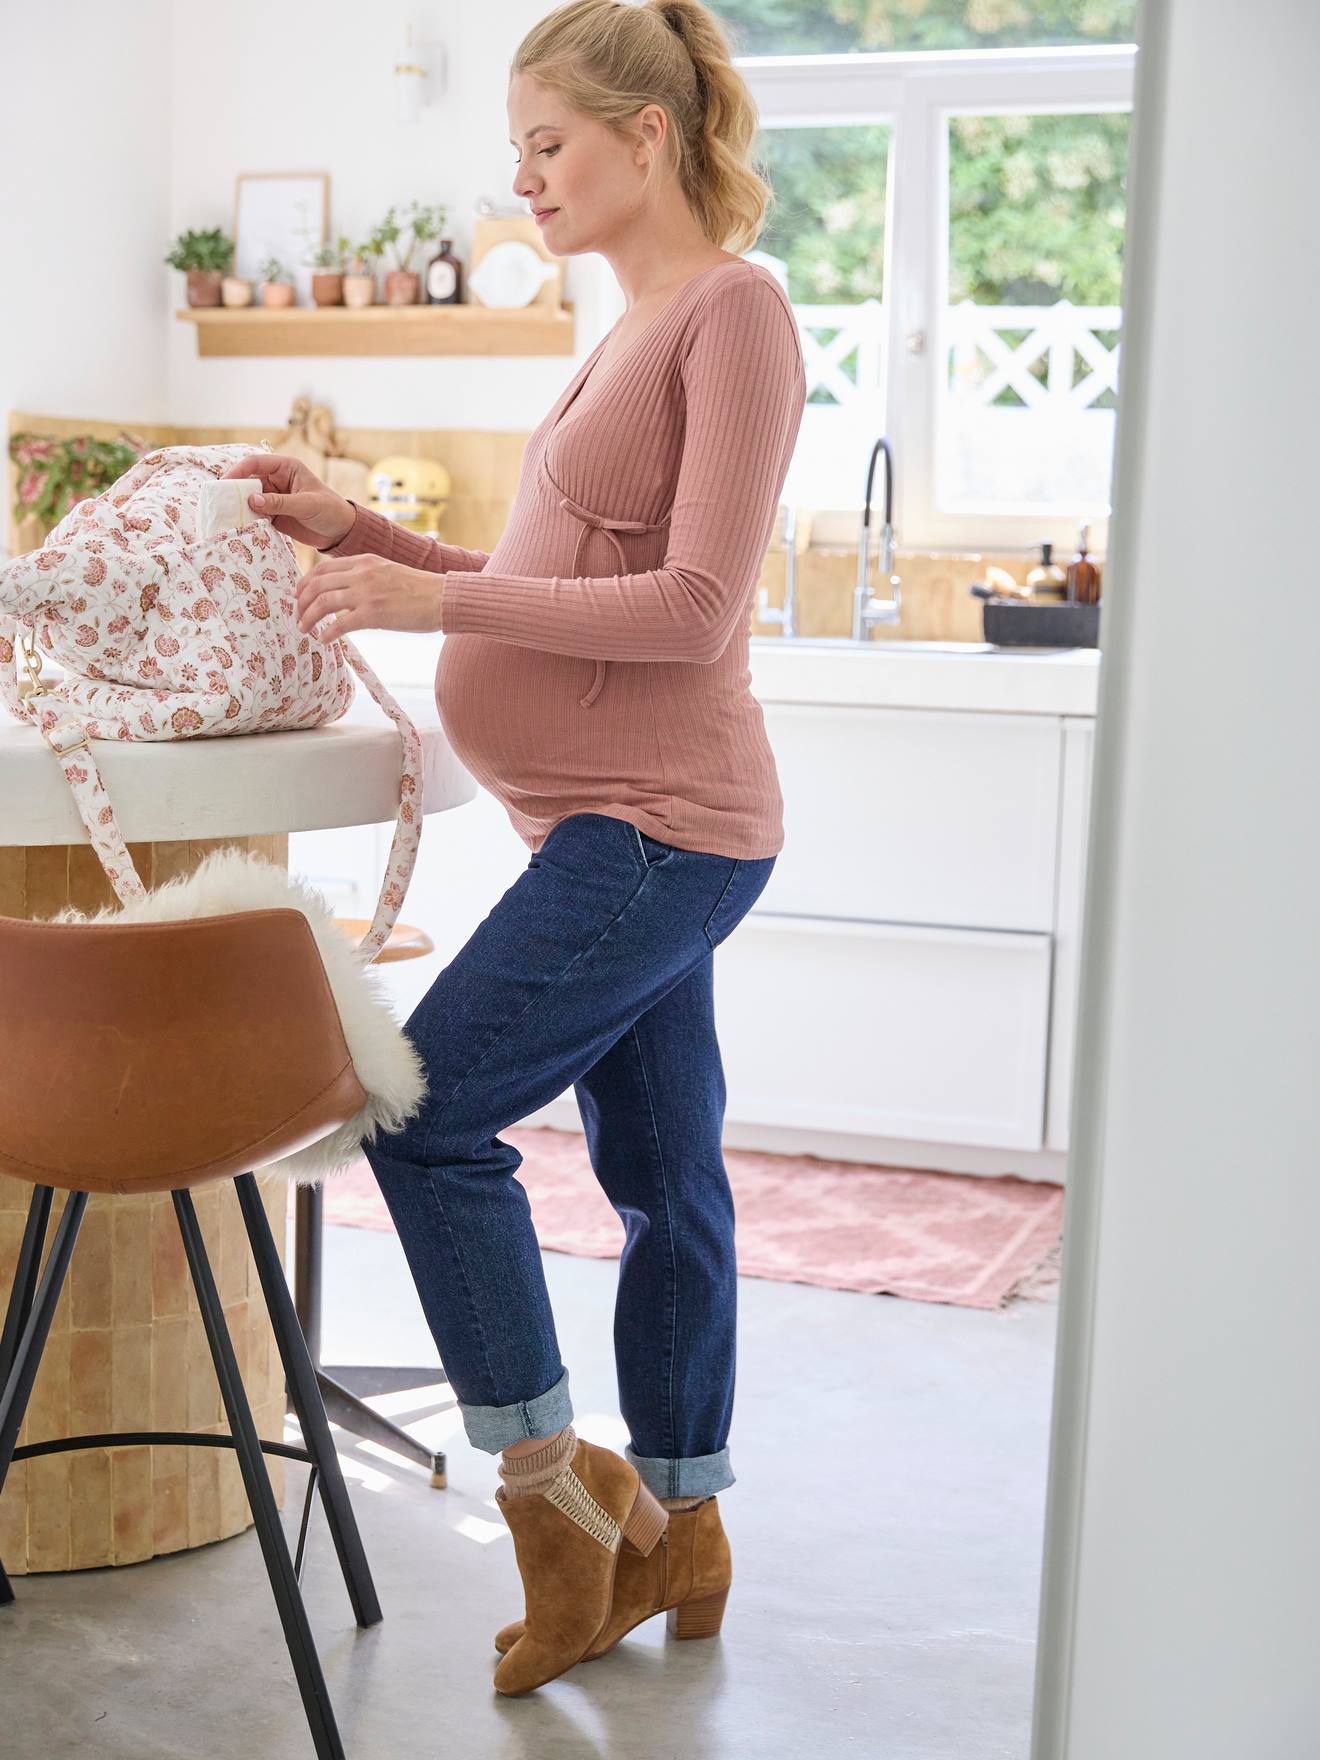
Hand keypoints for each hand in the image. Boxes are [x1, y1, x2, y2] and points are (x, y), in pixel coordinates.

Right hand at [221, 451, 354, 549]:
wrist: (341, 532)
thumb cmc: (330, 510)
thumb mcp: (306, 504)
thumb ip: (280, 503)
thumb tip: (251, 500)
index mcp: (285, 467)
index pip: (255, 463)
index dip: (238, 471)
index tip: (225, 483)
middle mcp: (276, 480)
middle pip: (247, 481)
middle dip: (234, 490)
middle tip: (220, 502)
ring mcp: (272, 498)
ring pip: (248, 498)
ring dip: (238, 506)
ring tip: (225, 516)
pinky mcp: (272, 515)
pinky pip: (254, 514)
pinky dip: (245, 519)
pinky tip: (237, 525)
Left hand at [295, 553, 443, 640]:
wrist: (442, 597)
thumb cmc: (420, 590)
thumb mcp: (388, 572)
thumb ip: (366, 576)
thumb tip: (347, 591)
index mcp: (364, 561)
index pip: (323, 568)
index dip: (305, 582)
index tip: (298, 595)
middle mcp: (362, 573)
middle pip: (317, 584)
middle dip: (302, 602)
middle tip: (297, 616)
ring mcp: (366, 593)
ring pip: (323, 602)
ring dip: (308, 617)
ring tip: (304, 629)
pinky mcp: (373, 613)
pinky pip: (340, 623)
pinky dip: (327, 632)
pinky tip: (324, 639)